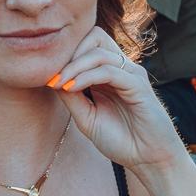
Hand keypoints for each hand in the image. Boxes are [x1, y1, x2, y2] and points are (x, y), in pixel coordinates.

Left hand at [48, 27, 183, 176]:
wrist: (148, 159)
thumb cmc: (121, 140)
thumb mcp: (87, 118)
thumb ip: (71, 97)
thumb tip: (51, 78)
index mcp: (109, 74)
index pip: (87, 44)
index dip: (65, 55)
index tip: (47, 78)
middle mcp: (121, 69)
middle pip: (94, 36)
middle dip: (70, 52)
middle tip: (54, 76)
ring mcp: (131, 74)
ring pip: (98, 52)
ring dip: (74, 66)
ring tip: (60, 84)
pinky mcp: (138, 85)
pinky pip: (108, 71)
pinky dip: (86, 77)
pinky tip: (72, 88)